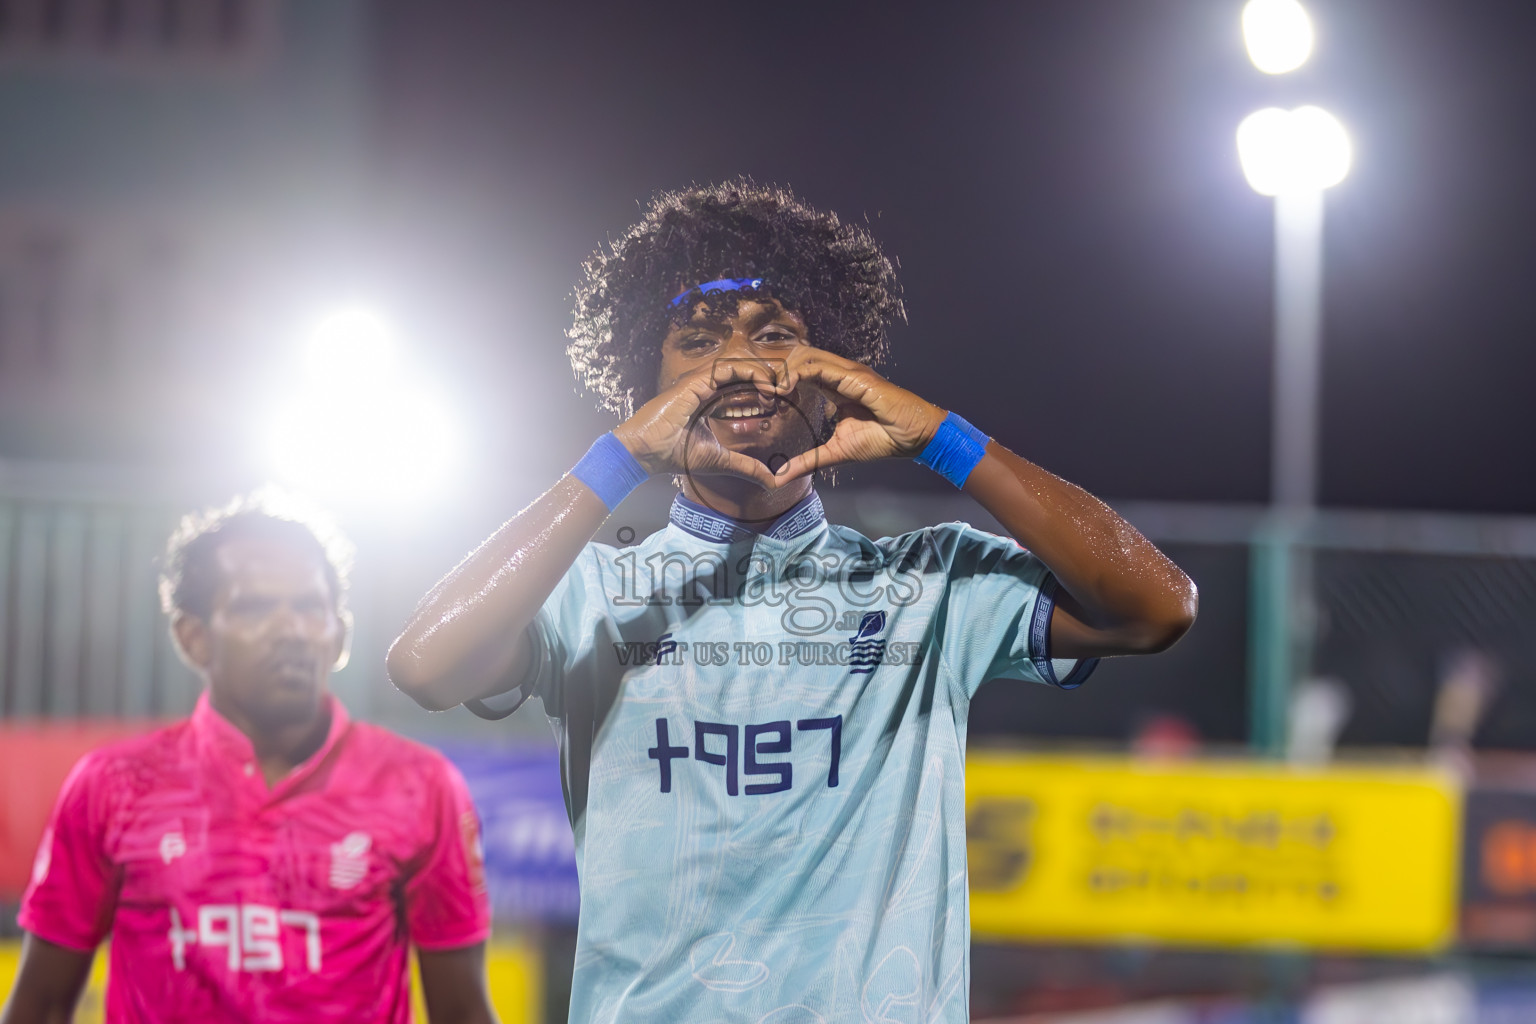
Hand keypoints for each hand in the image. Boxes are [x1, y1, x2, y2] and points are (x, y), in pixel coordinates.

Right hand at [612, 360, 788, 489]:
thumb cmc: (674, 454)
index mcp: (709, 400)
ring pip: (739, 365)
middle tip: (788, 392)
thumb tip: (772, 482)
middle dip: (767, 379)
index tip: (777, 405)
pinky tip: (766, 388)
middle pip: (743, 373)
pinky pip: (729, 367)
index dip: (761, 391)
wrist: (647, 452)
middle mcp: (705, 387)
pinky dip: (751, 373)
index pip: (740, 387)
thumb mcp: (720, 461)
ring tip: (779, 390)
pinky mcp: (697, 380)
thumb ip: (746, 466)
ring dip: (762, 374)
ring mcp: (700, 381)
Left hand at [772, 348, 945, 482]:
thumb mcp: (836, 453)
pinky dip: (797, 373)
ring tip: (770, 390)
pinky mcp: (854, 376)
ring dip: (782, 369)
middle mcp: (839, 374)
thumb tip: (781, 477)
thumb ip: (808, 461)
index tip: (764, 398)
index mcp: (834, 386)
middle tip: (761, 392)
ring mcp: (847, 372)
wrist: (914, 437)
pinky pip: (819, 366)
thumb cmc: (883, 440)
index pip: (800, 371)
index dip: (779, 379)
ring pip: (805, 355)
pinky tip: (785, 388)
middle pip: (798, 357)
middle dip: (776, 370)